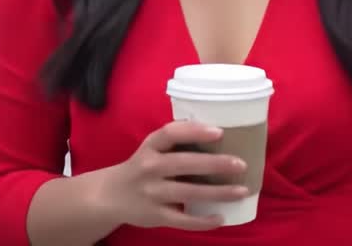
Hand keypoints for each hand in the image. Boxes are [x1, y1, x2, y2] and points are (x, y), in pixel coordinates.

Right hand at [92, 119, 249, 230]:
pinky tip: (221, 217)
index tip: (219, 132)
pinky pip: (183, 220)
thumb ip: (175, 141)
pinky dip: (203, 220)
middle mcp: (149, 168)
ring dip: (218, 192)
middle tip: (241, 164)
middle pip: (185, 164)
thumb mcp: (151, 148)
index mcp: (150, 147)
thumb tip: (216, 131)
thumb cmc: (141, 167)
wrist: (109, 196)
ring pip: (189, 192)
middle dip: (215, 164)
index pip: (171, 134)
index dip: (195, 132)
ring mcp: (152, 193)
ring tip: (242, 191)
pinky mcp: (155, 215)